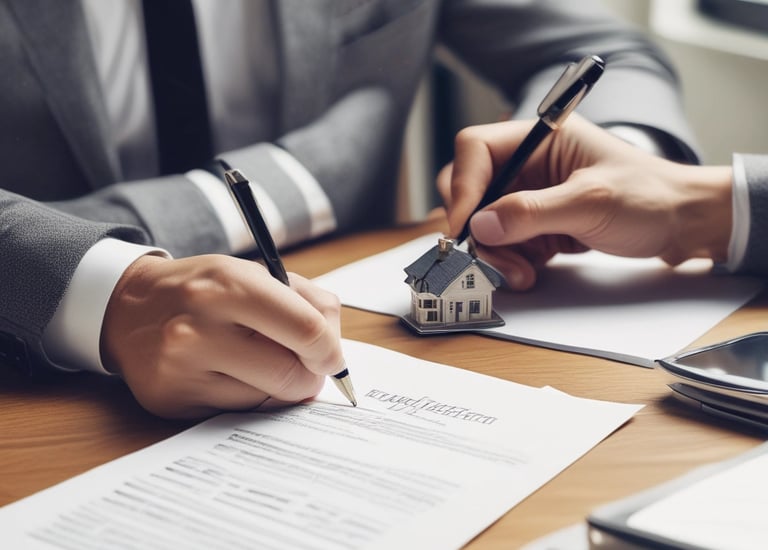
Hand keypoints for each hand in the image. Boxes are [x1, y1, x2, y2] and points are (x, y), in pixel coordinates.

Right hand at [100, 254, 343, 418]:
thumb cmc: (205, 289)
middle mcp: (198, 329)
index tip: (331, 356)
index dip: (331, 350)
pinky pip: (239, 413)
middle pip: (292, 375)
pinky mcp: (172, 402)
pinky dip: (249, 397)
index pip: (307, 330)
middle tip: (303, 364)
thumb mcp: (254, 273)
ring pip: (268, 400)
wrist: (129, 307)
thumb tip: (335, 352)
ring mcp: (181, 370)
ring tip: (259, 362)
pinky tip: (231, 375)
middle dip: (310, 374)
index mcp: (227, 285)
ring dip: (279, 387)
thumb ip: (308, 303)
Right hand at [438, 114, 732, 289]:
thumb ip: (533, 211)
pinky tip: (529, 273)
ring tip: (521, 273)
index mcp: (538, 140)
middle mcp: (527, 166)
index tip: (465, 225)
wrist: (682, 225)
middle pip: (471, 190)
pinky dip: (508, 263)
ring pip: (483, 225)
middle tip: (491, 256)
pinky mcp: (534, 226)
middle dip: (476, 228)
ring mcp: (529, 198)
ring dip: (493, 254)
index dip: (462, 185)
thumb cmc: (650, 196)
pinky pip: (502, 245)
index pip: (476, 149)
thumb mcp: (591, 201)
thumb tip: (482, 225)